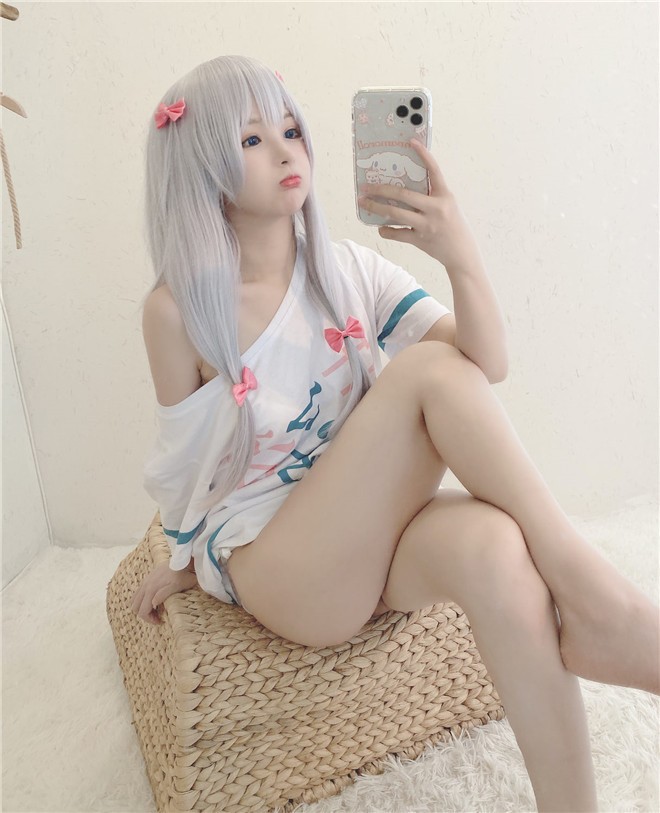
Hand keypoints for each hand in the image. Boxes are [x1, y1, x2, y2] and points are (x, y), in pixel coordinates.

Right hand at [131, 561, 196, 624]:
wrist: (183, 560)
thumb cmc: (183, 575)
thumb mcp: (178, 586)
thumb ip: (164, 594)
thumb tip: (152, 603)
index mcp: (151, 589)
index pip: (142, 611)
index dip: (150, 620)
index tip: (160, 621)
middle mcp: (145, 586)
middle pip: (135, 607)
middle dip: (145, 615)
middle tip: (158, 616)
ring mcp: (145, 582)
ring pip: (134, 600)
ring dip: (142, 607)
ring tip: (155, 609)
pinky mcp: (147, 579)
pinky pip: (138, 593)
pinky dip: (142, 600)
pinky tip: (154, 601)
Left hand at [358, 138, 482, 270]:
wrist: (461, 253)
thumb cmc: (453, 225)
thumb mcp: (447, 205)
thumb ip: (431, 195)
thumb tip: (404, 187)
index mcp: (444, 196)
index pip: (434, 170)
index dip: (423, 154)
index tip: (411, 142)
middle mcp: (436, 208)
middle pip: (404, 195)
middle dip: (381, 190)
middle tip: (366, 186)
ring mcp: (426, 225)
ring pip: (396, 214)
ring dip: (376, 207)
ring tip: (363, 202)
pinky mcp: (420, 239)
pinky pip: (398, 234)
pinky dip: (386, 231)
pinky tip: (380, 227)